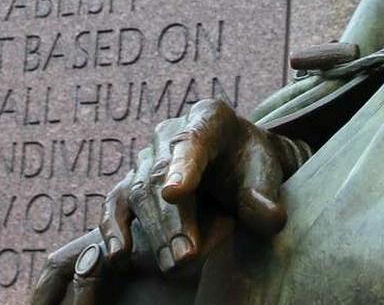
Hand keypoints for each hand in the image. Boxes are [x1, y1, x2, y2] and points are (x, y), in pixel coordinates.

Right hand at [102, 98, 309, 271]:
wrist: (238, 166)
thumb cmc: (252, 168)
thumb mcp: (267, 176)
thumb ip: (266, 196)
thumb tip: (269, 218)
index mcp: (209, 119)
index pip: (194, 141)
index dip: (183, 168)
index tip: (175, 194)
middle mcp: (170, 132)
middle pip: (162, 175)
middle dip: (173, 220)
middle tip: (186, 258)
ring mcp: (147, 157)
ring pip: (140, 192)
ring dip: (155, 231)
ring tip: (174, 265)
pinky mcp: (132, 182)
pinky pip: (116, 204)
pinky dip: (114, 230)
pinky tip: (118, 257)